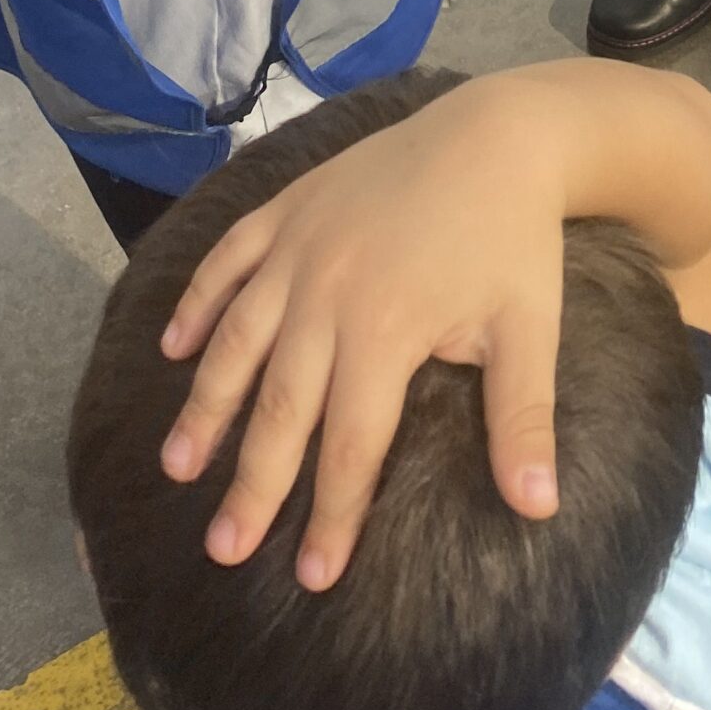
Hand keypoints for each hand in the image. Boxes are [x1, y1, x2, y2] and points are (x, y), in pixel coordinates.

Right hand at [157, 76, 565, 589]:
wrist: (498, 131)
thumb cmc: (514, 235)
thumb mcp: (529, 327)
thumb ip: (523, 419)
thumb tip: (539, 510)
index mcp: (384, 328)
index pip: (349, 444)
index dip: (330, 515)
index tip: (314, 578)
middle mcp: (326, 292)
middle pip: (280, 406)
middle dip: (251, 483)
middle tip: (222, 550)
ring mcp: (299, 245)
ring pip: (236, 338)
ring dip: (205, 405)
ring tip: (178, 467)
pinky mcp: (289, 206)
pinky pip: (228, 259)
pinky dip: (195, 302)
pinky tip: (171, 347)